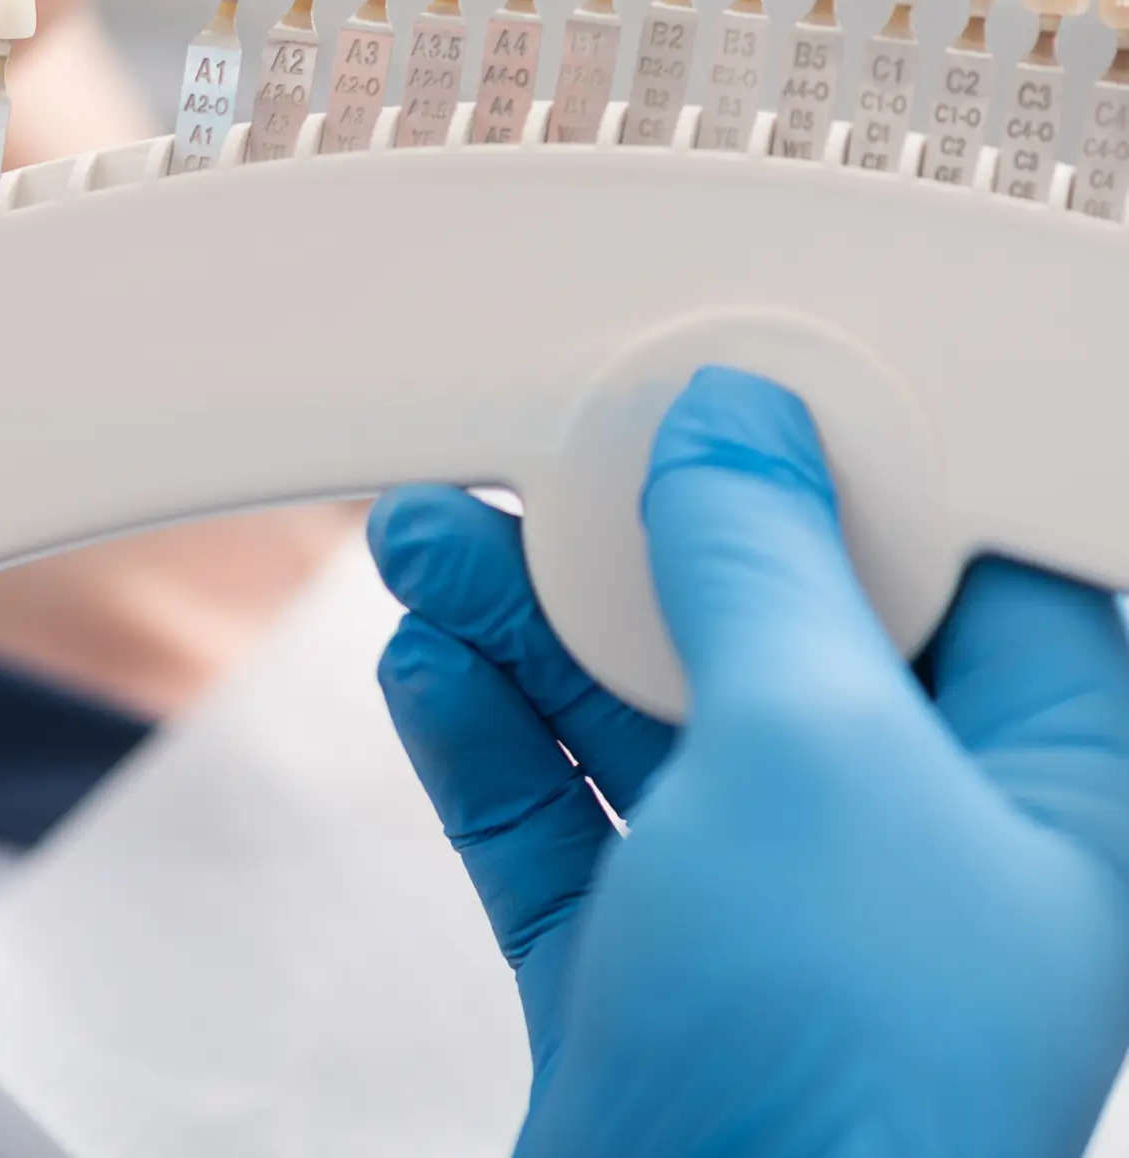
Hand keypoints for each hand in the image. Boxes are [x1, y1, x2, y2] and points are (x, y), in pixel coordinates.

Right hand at [369, 367, 1128, 1157]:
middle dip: (627, 543)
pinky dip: (490, 732)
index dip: (850, 464)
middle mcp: (908, 845)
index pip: (965, 566)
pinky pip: (562, 808)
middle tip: (533, 463)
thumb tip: (736, 429)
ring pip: (641, 711)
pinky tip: (431, 663)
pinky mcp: (644, 963)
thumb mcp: (813, 754)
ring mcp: (765, 909)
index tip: (735, 387)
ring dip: (525, 622)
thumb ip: (764, 567)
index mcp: (1039, 788)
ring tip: (429, 543)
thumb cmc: (840, 1084)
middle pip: (760, 626)